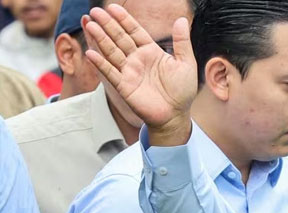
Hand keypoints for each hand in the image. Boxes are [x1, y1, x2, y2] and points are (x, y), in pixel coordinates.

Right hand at [84, 4, 196, 144]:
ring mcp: (129, 72)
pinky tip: (91, 53)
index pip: (135, 31)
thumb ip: (182, 42)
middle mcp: (137, 59)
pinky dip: (101, 64)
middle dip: (108, 25)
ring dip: (101, 39)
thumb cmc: (182, 91)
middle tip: (96, 11)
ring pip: (112, 52)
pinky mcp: (124, 86)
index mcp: (151, 51)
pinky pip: (110, 73)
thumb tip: (182, 19)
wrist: (176, 115)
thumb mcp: (185, 63)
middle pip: (120, 38)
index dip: (124, 19)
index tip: (112, 7)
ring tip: (90, 24)